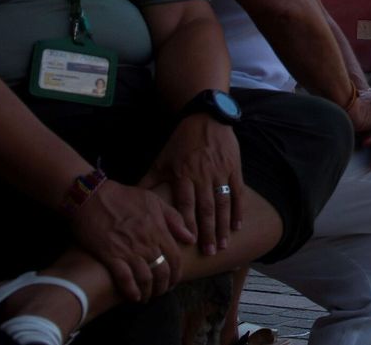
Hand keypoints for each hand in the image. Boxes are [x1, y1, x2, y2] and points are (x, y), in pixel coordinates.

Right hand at [71, 179, 191, 302]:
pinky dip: (131, 291)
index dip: (177, 273)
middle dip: (164, 286)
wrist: (92, 197)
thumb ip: (174, 219)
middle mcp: (146, 242)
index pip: (175, 257)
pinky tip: (133, 297)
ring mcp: (128, 250)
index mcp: (158, 229)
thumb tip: (190, 237)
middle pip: (162, 271)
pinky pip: (124, 279)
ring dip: (148, 291)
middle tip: (161, 292)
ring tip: (147, 296)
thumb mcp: (154, 201)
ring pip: (145, 278)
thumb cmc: (123, 197)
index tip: (175, 281)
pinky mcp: (110, 256)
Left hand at [141, 114, 242, 257]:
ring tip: (223, 244)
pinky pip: (238, 192)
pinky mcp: (234, 168)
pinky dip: (238, 209)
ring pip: (223, 203)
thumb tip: (131, 199)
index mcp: (184, 175)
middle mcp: (203, 176)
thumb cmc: (181, 141)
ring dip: (223, 225)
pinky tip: (238, 225)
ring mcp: (221, 172)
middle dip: (208, 232)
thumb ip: (149, 181)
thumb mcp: (162, 160)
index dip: (189, 224)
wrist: (206, 118)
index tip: (189, 244)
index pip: (187, 205)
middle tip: (210, 252)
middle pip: (206, 208)